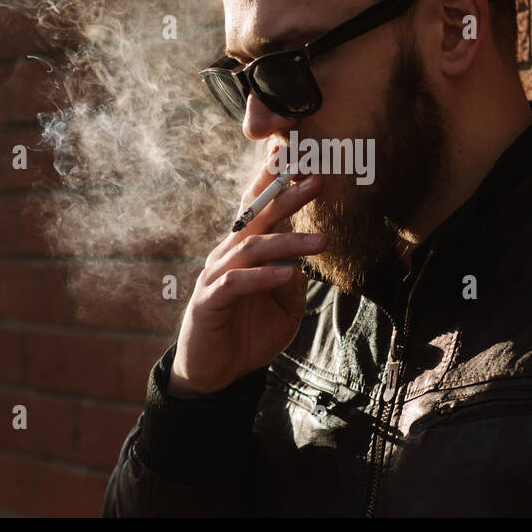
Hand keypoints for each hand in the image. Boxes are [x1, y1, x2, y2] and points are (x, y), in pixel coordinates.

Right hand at [168, 146, 327, 396]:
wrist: (216, 374)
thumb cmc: (249, 334)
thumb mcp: (284, 307)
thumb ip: (293, 282)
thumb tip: (303, 263)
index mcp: (245, 251)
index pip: (260, 209)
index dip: (275, 182)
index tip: (300, 158)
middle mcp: (228, 255)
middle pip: (257, 217)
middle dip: (287, 195)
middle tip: (318, 180)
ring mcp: (216, 276)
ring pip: (252, 249)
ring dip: (289, 242)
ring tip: (323, 241)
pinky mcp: (209, 301)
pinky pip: (237, 283)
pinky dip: (263, 276)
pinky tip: (287, 274)